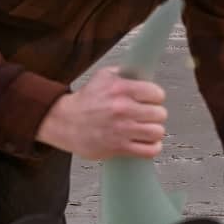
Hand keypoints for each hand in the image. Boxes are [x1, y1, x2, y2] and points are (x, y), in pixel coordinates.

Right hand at [35, 66, 166, 159]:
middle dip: (155, 114)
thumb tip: (144, 74)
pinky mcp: (119, 147)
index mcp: (121, 89)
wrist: (64, 122)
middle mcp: (123, 109)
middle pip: (160, 113)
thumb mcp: (103, 76)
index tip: (152, 100)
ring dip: (154, 131)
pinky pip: (149, 150)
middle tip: (148, 115)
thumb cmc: (84, 101)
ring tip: (148, 129)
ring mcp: (122, 130)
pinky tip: (146, 142)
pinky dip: (152, 147)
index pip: (157, 94)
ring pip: (157, 132)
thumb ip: (125, 73)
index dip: (156, 97)